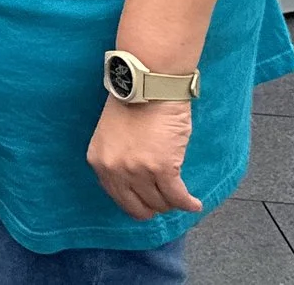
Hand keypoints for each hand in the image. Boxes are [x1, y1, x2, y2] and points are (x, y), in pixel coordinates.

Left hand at [86, 96, 199, 219]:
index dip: (137, 203)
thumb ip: (118, 160)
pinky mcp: (162, 169)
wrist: (149, 85)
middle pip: (139, 207)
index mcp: (99, 161)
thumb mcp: (112, 136)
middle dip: (155, 206)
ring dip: (172, 202)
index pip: (118, 198)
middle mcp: (114, 170)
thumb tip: (135, 184)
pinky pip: (178, 197)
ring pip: (160, 203)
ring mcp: (138, 171)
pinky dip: (188, 203)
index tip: (148, 203)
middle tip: (166, 200)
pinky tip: (194, 203)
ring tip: (181, 197)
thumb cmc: (133, 104)